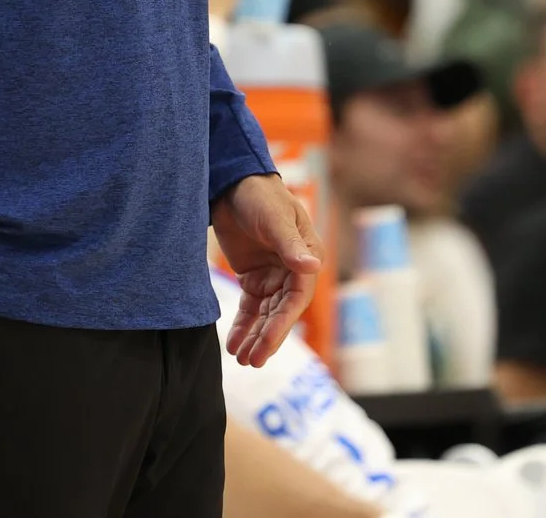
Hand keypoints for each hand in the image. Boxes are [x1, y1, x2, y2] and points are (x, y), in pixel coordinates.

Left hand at [213, 173, 319, 366]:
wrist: (232, 182)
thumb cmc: (260, 195)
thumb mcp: (275, 219)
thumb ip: (290, 246)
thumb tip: (313, 267)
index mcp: (306, 258)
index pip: (296, 299)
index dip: (282, 324)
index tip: (266, 345)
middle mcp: (292, 271)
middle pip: (280, 312)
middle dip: (267, 338)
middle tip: (251, 361)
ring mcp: (272, 276)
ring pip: (265, 315)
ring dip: (255, 337)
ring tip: (241, 360)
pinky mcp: (253, 277)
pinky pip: (250, 308)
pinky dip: (243, 326)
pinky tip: (233, 345)